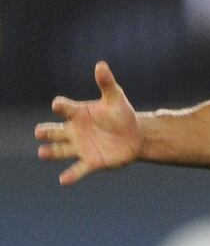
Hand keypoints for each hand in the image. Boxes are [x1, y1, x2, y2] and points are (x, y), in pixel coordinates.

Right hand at [35, 61, 140, 185]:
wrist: (135, 135)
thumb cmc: (121, 115)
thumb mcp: (116, 98)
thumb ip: (107, 83)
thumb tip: (101, 65)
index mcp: (79, 113)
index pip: (65, 108)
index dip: (61, 106)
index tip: (58, 105)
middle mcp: (75, 131)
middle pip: (55, 131)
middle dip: (46, 132)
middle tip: (39, 132)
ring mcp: (81, 147)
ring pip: (61, 150)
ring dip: (51, 152)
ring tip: (42, 153)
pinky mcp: (91, 161)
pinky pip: (78, 169)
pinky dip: (71, 175)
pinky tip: (63, 180)